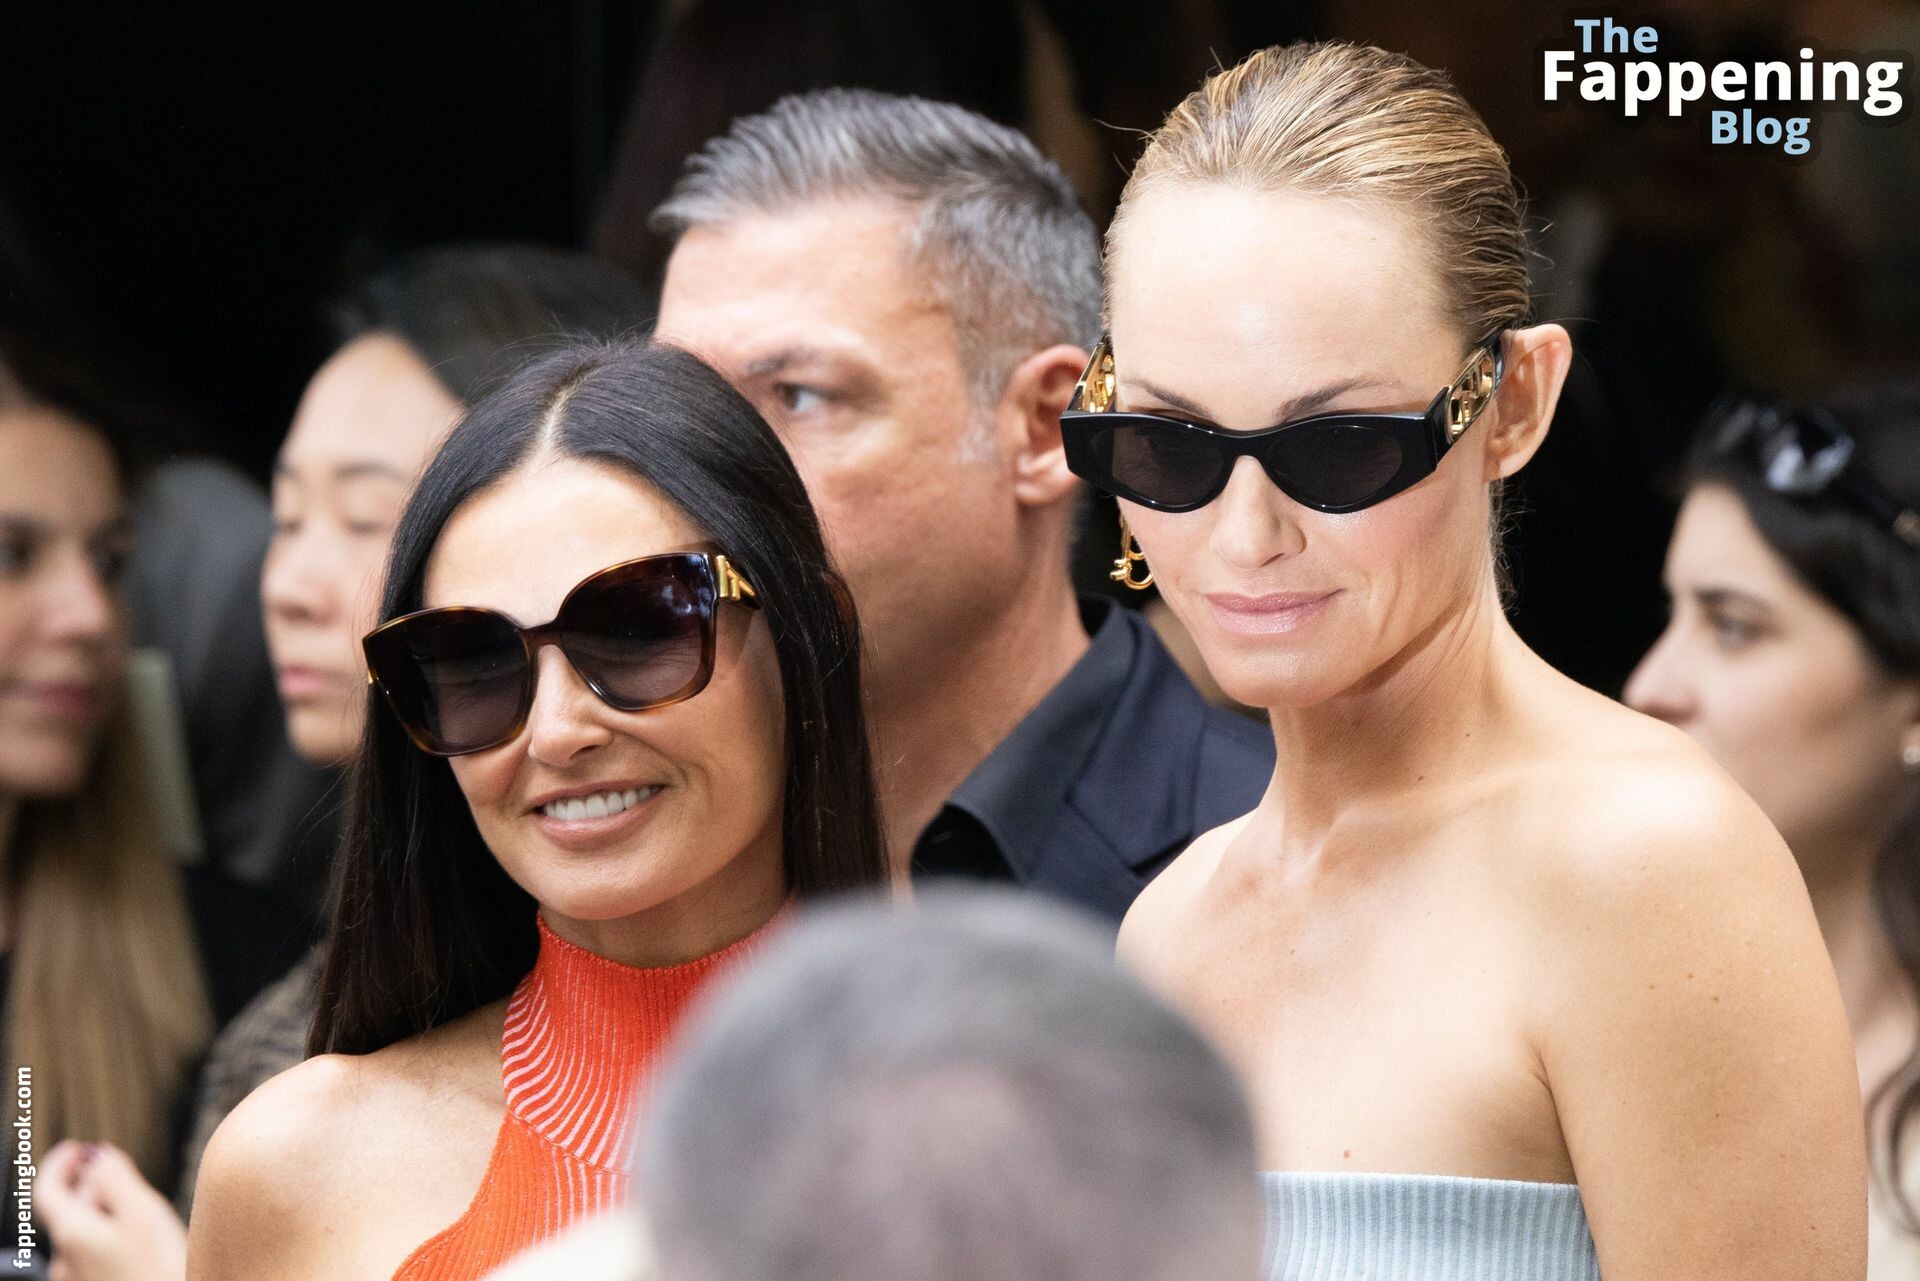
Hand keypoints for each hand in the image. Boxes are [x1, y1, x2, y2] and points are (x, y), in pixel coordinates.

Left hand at [36, 1142, 186, 1280]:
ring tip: (140, 1212)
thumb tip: (97, 1157)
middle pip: (68, 1210)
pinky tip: (141, 1246)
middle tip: (121, 1173)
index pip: (45, 1188)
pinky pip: (94, 1257)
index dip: (59, 1162)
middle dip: (91, 1187)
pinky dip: (110, 1240)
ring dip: (104, 1215)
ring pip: (83, 1235)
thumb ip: (116, 1178)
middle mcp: (64, 1260)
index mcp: (71, 1233)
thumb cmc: (161, 1272)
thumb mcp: (143, 1212)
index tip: (77, 1147)